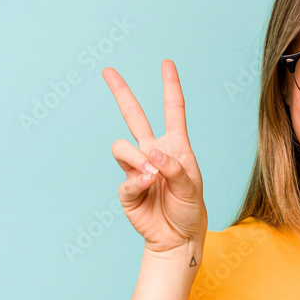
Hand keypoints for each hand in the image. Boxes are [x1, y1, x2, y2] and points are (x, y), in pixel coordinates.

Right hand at [104, 59, 207, 255]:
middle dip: (121, 92)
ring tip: (152, 174)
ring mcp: (137, 168)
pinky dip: (136, 180)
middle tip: (107, 71)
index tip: (166, 63)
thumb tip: (151, 154)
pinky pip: (125, 178)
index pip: (173, 110)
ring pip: (121, 146)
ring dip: (136, 158)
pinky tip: (148, 184)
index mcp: (175, 146)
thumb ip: (175, 168)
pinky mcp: (127, 189)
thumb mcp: (192, 187)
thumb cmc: (189, 208)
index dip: (170, 86)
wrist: (179, 236)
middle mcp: (153, 152)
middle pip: (133, 116)